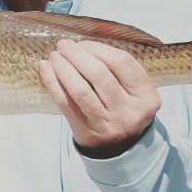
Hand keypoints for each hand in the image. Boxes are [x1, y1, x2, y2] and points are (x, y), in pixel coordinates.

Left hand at [38, 39, 159, 156]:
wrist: (121, 148)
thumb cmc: (125, 109)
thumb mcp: (136, 92)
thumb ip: (119, 71)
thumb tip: (83, 45)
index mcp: (146, 97)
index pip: (122, 63)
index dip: (99, 49)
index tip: (84, 43)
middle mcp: (128, 111)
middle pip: (99, 75)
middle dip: (77, 55)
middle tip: (64, 45)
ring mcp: (106, 123)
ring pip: (81, 91)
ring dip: (63, 68)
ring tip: (54, 56)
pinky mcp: (85, 130)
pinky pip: (65, 103)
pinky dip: (53, 83)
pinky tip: (45, 68)